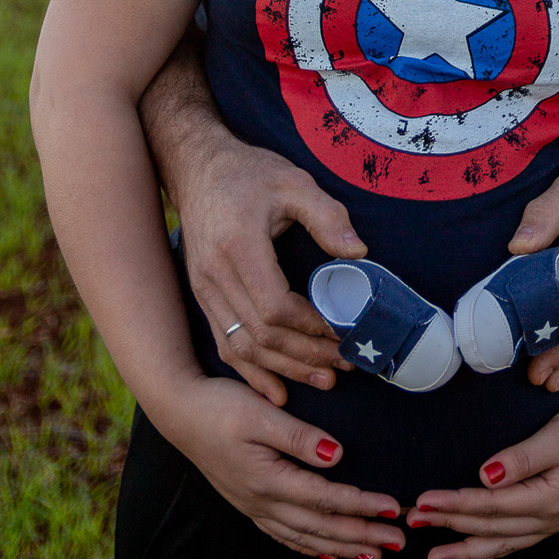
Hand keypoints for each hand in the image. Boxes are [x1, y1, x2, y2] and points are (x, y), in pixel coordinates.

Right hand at [160, 374, 403, 558]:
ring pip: (305, 536)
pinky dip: (310, 547)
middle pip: (320, 526)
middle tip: (397, 541)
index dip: (361, 505)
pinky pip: (286, 535)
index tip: (392, 507)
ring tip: (373, 553)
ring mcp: (255, 506)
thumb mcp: (260, 414)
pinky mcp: (250, 502)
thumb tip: (336, 454)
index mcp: (268, 479)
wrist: (181, 413)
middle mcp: (262, 501)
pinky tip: (326, 554)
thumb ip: (299, 437)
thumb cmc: (220, 407)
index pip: (325, 499)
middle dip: (361, 535)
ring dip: (341, 547)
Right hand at [175, 139, 367, 405]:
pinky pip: (224, 344)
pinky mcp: (202, 297)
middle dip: (305, 355)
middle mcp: (214, 275)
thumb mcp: (294, 182)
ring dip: (284, 369)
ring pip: (241, 347)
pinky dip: (251, 372)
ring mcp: (203, 290)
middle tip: (345, 364)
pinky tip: (277, 390)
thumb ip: (327, 216)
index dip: (310, 326)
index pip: (273, 306)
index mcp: (237, 246)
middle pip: (260, 334)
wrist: (199, 168)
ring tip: (324, 379)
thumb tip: (359, 253)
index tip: (342, 330)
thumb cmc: (251, 173)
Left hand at [409, 393, 558, 558]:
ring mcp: (552, 521)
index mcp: (548, 498)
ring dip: (464, 549)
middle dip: (448, 526)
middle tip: (411, 523)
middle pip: (489, 526)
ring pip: (500, 541)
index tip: (422, 502)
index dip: (453, 505)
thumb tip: (485, 475)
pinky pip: (515, 542)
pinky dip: (491, 552)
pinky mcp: (553, 515)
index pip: (489, 506)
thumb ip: (523, 457)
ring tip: (433, 558)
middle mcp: (548, 518)